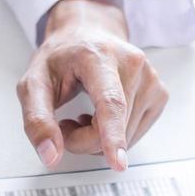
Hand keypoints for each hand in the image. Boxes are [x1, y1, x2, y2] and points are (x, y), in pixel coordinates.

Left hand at [17, 0, 168, 171]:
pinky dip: (116, 135)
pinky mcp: (160, 94)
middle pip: (112, 129)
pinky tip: (104, 116)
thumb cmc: (63, 57)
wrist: (88, 33)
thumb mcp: (34, 83)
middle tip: (66, 123)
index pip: (110, 103)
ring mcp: (151, 79)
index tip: (119, 162)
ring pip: (126, 138)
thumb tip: (50, 155)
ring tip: (86, 114)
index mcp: (99, 56)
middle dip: (83, 140)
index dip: (112, 135)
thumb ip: (37, 120)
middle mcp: (132, 64)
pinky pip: (135, 135)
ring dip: (99, 139)